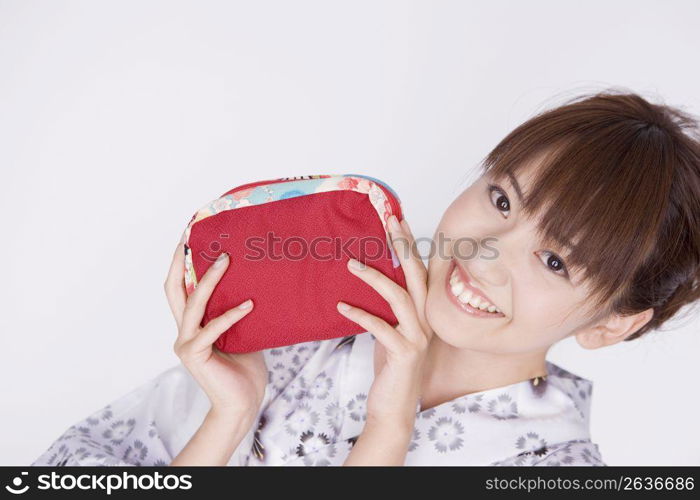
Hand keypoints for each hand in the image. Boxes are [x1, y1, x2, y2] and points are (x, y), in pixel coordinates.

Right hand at [164, 235, 267, 416]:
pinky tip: (249, 305)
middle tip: (191, 237)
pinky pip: (213, 329)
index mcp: (193, 325)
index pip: (181, 288)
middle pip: (174, 289)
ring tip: (226, 260)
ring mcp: (187, 344)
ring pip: (193, 304)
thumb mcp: (243, 333)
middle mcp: (184, 332)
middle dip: (181, 261)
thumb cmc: (245, 369)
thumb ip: (238, 311)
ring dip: (209, 280)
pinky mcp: (196, 355)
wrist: (243, 403)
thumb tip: (254, 283)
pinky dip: (231, 315)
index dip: (181, 263)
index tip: (189, 236)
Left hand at [337, 215, 431, 428]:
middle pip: (416, 275)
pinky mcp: (403, 353)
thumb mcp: (392, 331)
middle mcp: (426, 321)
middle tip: (389, 221)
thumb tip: (372, 277)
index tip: (398, 219)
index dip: (410, 245)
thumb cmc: (391, 367)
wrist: (394, 407)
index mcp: (424, 313)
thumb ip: (390, 308)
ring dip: (374, 278)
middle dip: (403, 246)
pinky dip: (360, 314)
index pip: (420, 271)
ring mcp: (417, 337)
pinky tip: (341, 306)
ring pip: (399, 297)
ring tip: (351, 264)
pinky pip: (380, 327)